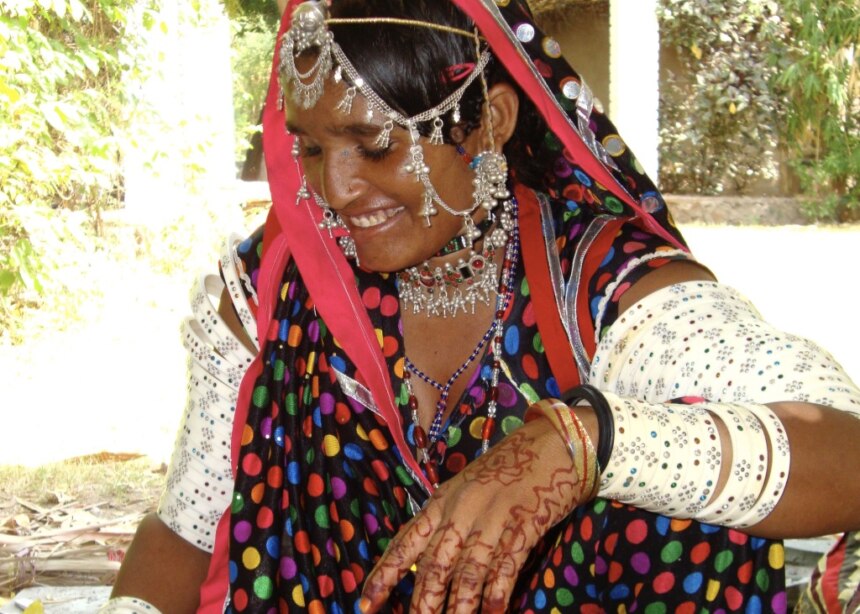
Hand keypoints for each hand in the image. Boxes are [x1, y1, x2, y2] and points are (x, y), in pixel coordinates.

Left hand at [359, 409, 589, 612]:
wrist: (553, 442)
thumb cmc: (507, 468)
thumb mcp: (466, 488)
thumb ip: (446, 520)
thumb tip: (427, 562)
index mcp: (442, 500)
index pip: (406, 542)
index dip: (385, 574)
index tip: (366, 603)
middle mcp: (462, 509)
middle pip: (435, 563)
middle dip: (424, 600)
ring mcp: (493, 515)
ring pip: (469, 569)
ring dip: (460, 605)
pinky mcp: (526, 522)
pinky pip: (507, 562)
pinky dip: (497, 590)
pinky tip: (493, 611)